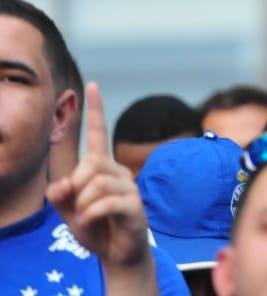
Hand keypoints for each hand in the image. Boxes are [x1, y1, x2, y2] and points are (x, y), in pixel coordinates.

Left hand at [46, 83, 152, 272]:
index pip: (98, 133)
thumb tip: (61, 184)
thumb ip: (59, 195)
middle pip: (90, 164)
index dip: (95, 110)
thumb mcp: (68, 211)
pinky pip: (105, 203)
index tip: (92, 85)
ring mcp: (129, 187)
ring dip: (83, 206)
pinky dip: (90, 215)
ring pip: (96, 184)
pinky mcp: (135, 205)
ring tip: (88, 218)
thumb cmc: (96, 227)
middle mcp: (118, 171)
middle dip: (77, 187)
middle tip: (79, 207)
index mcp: (102, 167)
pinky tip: (91, 222)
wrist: (117, 252)